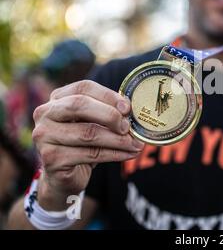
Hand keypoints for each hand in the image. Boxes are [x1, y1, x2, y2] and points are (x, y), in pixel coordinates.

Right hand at [32, 80, 143, 209]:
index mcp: (57, 99)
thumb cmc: (82, 144)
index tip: (127, 108)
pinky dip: (115, 154)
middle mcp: (45, 114)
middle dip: (110, 115)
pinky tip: (129, 154)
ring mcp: (44, 136)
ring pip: (88, 133)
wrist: (64, 176)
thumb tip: (129, 108)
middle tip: (129, 127)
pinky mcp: (51, 159)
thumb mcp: (93, 123)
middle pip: (80, 105)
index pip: (83, 88)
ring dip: (118, 139)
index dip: (108, 95)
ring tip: (136, 144)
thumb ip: (107, 111)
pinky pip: (90, 154)